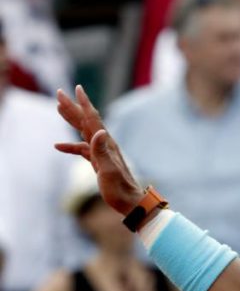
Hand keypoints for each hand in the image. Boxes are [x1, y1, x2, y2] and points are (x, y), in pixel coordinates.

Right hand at [55, 86, 143, 214]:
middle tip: (59, 92)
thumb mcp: (109, 171)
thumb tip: (100, 131)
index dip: (84, 104)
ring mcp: (101, 153)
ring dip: (72, 119)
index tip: (77, 88)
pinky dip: (70, 146)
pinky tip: (58, 146)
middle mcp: (104, 145)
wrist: (130, 202)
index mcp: (106, 144)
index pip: (93, 119)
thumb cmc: (120, 189)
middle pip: (86, 121)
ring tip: (59, 107)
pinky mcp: (98, 162)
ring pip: (83, 131)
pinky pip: (82, 149)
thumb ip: (102, 151)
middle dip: (73, 107)